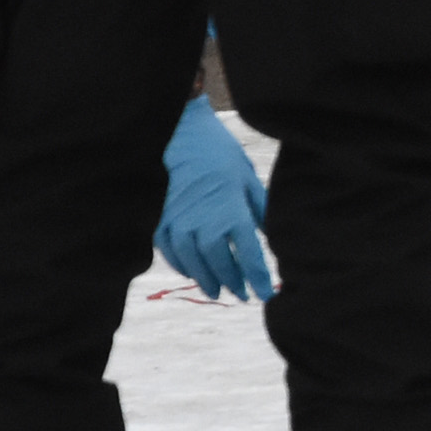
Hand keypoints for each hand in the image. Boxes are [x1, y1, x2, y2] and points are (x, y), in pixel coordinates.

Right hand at [154, 93, 274, 301]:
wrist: (180, 135)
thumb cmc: (219, 154)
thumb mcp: (247, 179)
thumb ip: (259, 209)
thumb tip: (270, 235)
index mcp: (232, 210)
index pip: (249, 254)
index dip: (258, 277)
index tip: (266, 294)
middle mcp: (204, 221)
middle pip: (219, 262)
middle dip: (232, 281)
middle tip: (241, 295)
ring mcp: (178, 221)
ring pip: (193, 261)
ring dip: (205, 278)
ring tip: (216, 291)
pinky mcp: (159, 219)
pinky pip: (169, 251)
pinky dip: (181, 264)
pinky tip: (191, 272)